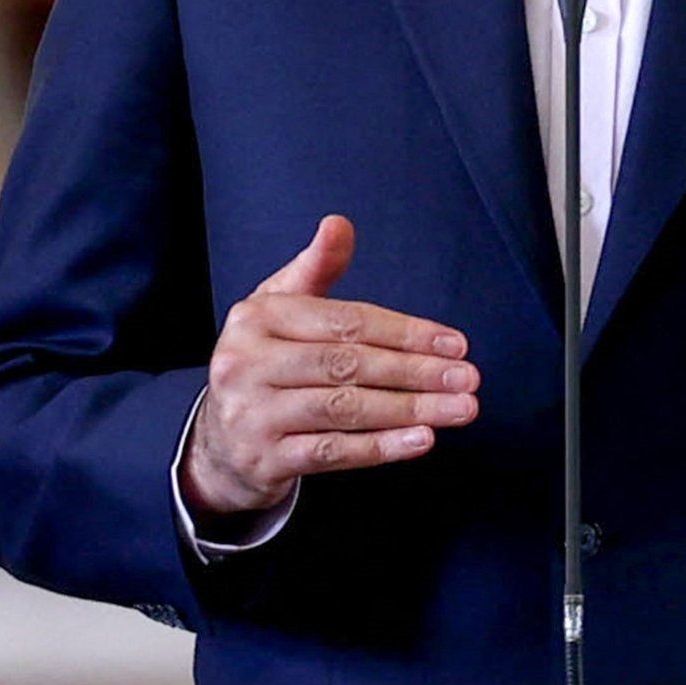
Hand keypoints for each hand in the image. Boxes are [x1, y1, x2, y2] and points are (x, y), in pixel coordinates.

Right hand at [180, 216, 480, 522]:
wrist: (217, 444)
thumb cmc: (265, 363)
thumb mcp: (279, 309)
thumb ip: (315, 268)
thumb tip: (338, 224)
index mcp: (256, 318)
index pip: (346, 322)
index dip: (405, 332)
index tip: (456, 344)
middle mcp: (247, 364)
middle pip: (348, 365)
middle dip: (416, 372)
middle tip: (468, 378)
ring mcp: (252, 415)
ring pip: (345, 410)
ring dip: (410, 410)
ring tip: (460, 409)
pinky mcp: (263, 459)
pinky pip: (332, 452)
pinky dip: (381, 448)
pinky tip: (421, 440)